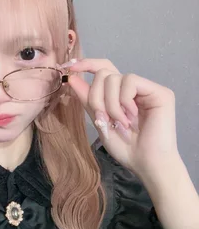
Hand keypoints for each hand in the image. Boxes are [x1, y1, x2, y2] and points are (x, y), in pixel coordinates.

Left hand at [61, 59, 180, 177]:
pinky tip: (131, 116)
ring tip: (121, 123)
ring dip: (110, 104)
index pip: (103, 69)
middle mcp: (132, 89)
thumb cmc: (126, 148)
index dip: (87, 64)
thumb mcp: (100, 122)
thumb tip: (72, 78)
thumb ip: (88, 100)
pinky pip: (130, 81)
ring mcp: (146, 89)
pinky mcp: (159, 91)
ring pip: (114, 78)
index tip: (69, 68)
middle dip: (96, 97)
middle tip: (103, 119)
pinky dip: (124, 100)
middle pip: (104, 73)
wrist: (146, 163)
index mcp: (118, 95)